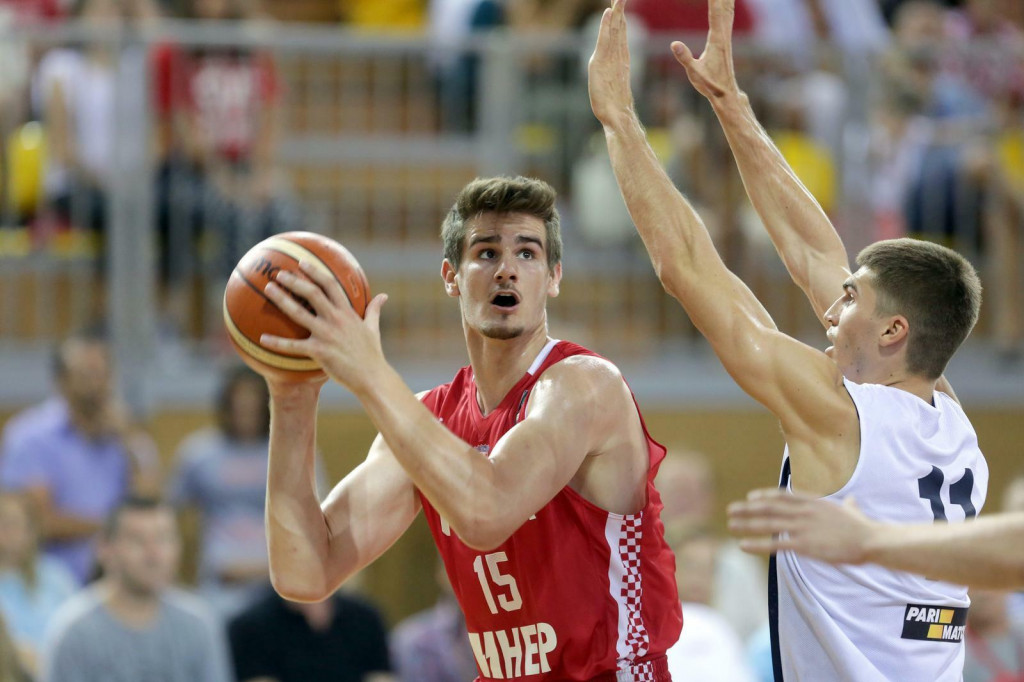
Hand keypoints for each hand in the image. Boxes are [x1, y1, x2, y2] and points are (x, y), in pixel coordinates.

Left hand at [261, 261, 388, 394]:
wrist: (371, 377)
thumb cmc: (372, 354)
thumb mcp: (373, 328)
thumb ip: (374, 310)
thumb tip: (384, 296)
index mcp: (347, 312)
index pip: (330, 285)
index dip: (315, 272)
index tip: (302, 263)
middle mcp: (336, 319)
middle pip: (312, 294)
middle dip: (295, 281)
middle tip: (279, 273)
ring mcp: (326, 335)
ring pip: (299, 313)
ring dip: (282, 300)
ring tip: (268, 290)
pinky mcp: (319, 351)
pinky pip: (293, 346)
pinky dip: (277, 342)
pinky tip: (262, 338)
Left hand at [588, 0, 635, 128]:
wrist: (616, 115)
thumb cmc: (614, 106)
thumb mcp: (613, 85)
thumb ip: (615, 77)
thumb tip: (618, 72)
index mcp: (620, 57)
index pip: (620, 33)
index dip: (620, 17)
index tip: (620, 3)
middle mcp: (618, 54)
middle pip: (619, 27)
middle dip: (620, 10)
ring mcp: (611, 57)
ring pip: (615, 29)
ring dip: (616, 12)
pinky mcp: (602, 62)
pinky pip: (606, 39)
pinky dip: (607, 25)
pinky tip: (608, 12)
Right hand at [669, 0, 740, 102]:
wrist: (726, 94)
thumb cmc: (710, 85)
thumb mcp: (694, 73)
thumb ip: (685, 58)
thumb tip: (673, 43)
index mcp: (716, 40)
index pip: (715, 12)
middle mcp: (723, 35)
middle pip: (724, 7)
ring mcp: (726, 37)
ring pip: (727, 11)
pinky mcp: (724, 40)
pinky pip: (726, 18)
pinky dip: (726, 7)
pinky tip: (727, 3)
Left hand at [727, 488, 877, 564]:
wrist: (870, 540)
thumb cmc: (863, 527)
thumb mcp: (852, 511)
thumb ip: (848, 506)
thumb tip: (852, 502)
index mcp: (812, 502)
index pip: (782, 496)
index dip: (764, 496)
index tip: (751, 497)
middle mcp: (803, 511)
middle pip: (769, 508)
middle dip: (747, 509)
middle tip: (730, 509)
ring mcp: (802, 527)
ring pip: (767, 524)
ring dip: (746, 524)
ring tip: (731, 525)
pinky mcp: (804, 544)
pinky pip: (774, 544)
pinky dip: (756, 544)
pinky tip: (742, 545)